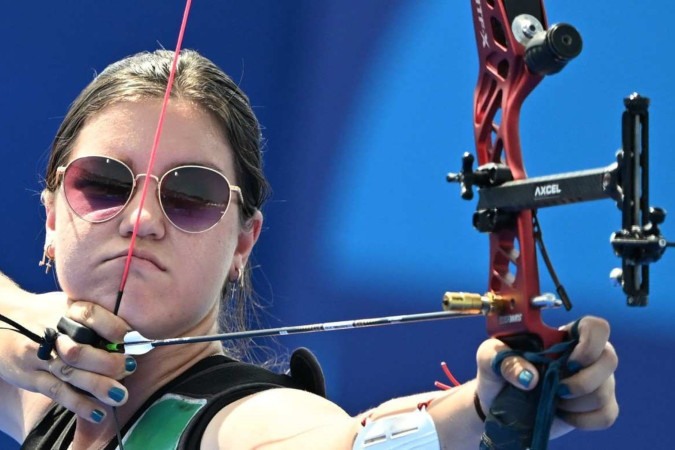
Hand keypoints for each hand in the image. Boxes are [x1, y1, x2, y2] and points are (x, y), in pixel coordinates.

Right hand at [0, 294, 134, 422]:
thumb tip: (134, 331)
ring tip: (120, 395)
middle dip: (108, 361)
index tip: (134, 339)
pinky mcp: (31, 377)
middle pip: (81, 349)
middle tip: (130, 368)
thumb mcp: (66, 303)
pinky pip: (57, 392)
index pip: (91, 315)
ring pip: (71, 373)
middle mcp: (52, 333)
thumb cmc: (44, 312)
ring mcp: (40, 357)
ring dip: (98, 386)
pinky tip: (98, 412)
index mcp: (65, 311)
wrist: (0, 321)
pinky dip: (79, 403)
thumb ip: (94, 314)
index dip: (114, 328)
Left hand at [474, 316, 618, 437]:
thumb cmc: (497, 372)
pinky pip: (606, 414)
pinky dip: (584, 419)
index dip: (592, 341)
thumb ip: (503, 359)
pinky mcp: (596, 408)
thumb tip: (530, 376)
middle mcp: (585, 357)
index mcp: (564, 337)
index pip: (597, 327)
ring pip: (605, 390)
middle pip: (610, 359)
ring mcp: (595, 382)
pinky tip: (563, 414)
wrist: (497, 404)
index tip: (569, 360)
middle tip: (556, 387)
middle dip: (583, 380)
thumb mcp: (489, 358)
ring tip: (553, 400)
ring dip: (576, 402)